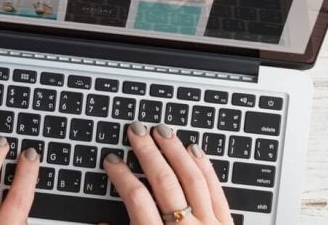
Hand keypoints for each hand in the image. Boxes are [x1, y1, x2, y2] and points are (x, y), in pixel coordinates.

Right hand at [101, 121, 234, 224]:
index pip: (136, 198)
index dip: (121, 175)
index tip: (112, 159)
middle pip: (165, 181)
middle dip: (148, 151)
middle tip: (136, 130)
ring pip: (192, 177)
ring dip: (176, 150)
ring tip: (163, 131)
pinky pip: (216, 188)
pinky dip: (205, 166)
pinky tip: (195, 150)